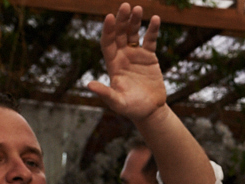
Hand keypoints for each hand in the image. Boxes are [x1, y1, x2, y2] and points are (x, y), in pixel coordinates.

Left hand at [88, 4, 166, 124]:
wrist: (150, 111)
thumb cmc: (132, 108)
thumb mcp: (118, 102)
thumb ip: (105, 93)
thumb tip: (89, 85)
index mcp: (112, 63)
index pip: (107, 42)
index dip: (108, 30)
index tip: (109, 17)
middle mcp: (122, 56)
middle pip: (119, 33)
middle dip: (121, 20)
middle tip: (125, 6)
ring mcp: (135, 54)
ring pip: (133, 33)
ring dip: (134, 20)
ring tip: (137, 9)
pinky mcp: (149, 57)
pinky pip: (150, 40)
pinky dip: (152, 29)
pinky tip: (155, 19)